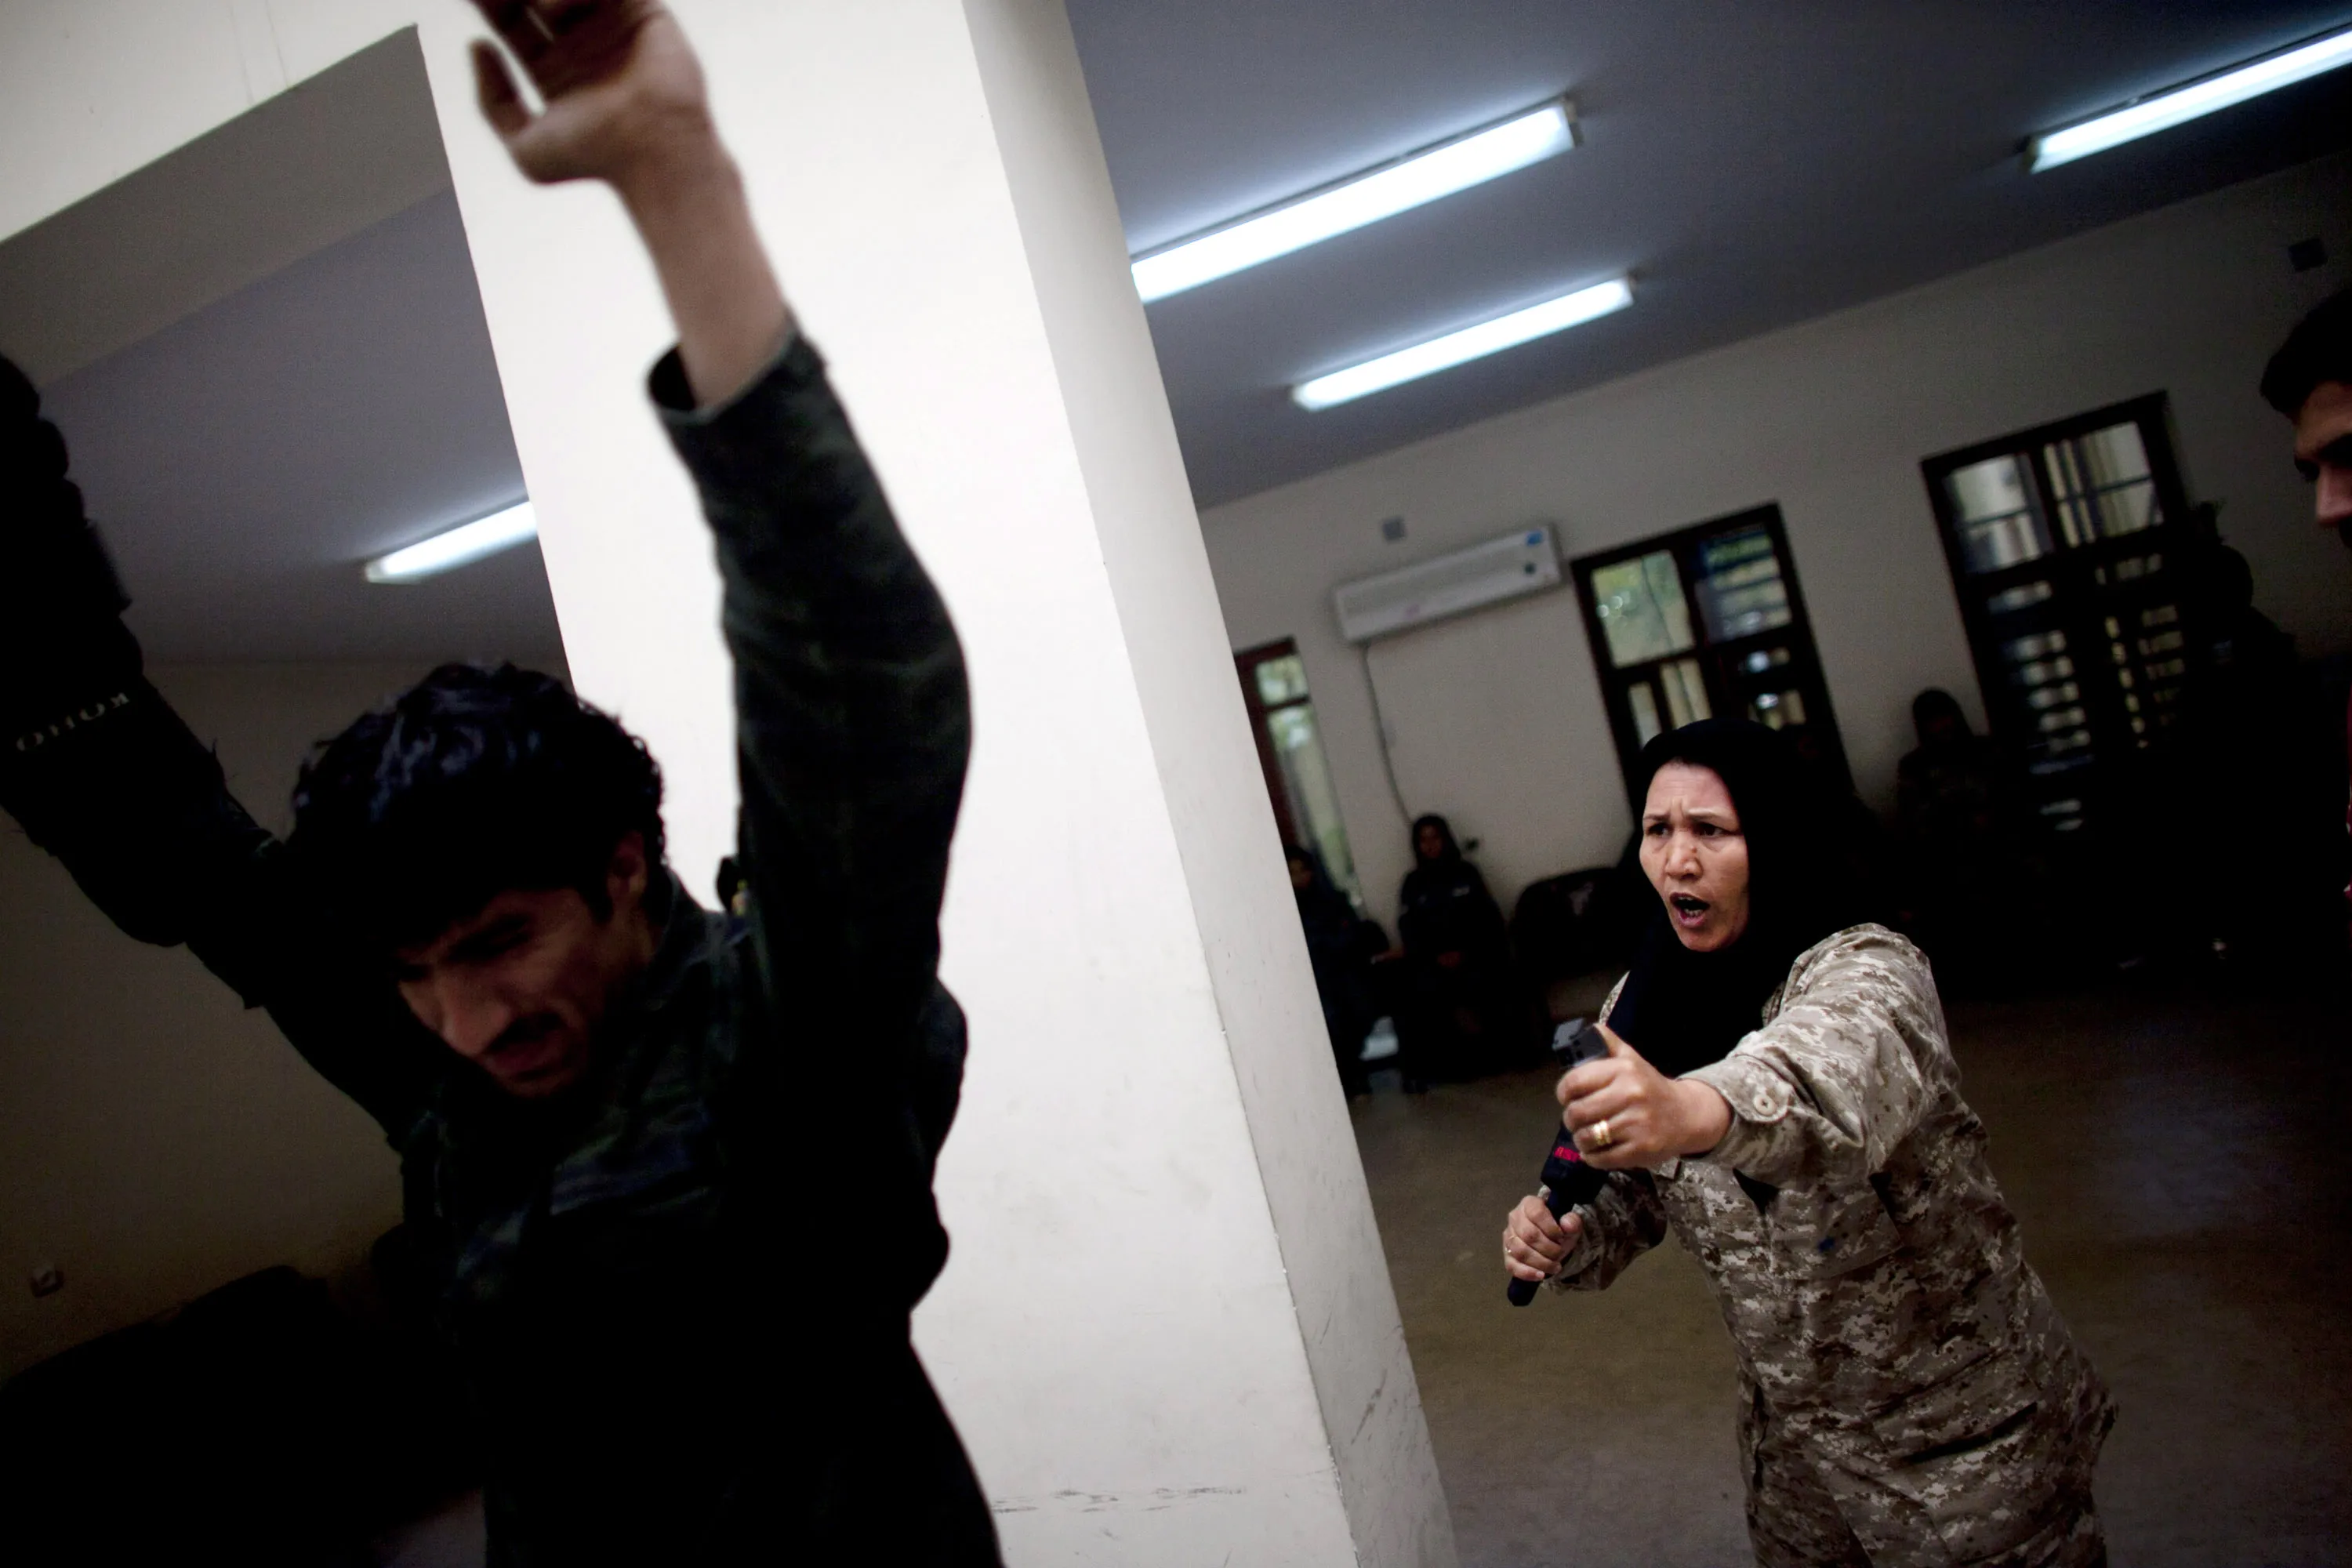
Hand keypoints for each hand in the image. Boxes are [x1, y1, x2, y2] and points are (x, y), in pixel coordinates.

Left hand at [468, 1, 717, 194]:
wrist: (652, 153)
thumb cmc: (595, 160)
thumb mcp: (525, 149)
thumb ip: (493, 101)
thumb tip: (478, 46)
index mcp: (553, 70)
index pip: (510, 19)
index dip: (487, 3)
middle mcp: (581, 45)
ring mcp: (612, 27)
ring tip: (540, 8)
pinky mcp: (645, 13)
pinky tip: (556, 7)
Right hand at [1503, 1193, 1580, 1282]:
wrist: (1551, 1240)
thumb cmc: (1558, 1228)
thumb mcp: (1570, 1223)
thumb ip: (1572, 1221)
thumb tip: (1567, 1225)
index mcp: (1529, 1204)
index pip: (1536, 1214)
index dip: (1551, 1228)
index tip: (1562, 1237)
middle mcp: (1515, 1218)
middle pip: (1528, 1235)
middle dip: (1548, 1249)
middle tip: (1559, 1254)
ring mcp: (1508, 1236)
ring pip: (1520, 1251)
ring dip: (1540, 1262)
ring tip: (1555, 1266)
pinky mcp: (1506, 1254)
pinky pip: (1512, 1266)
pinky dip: (1527, 1273)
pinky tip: (1541, 1275)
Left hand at [1558, 1023, 1731, 1169]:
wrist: (1687, 1115)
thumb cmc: (1650, 1087)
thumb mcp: (1632, 1059)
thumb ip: (1608, 1043)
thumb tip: (1588, 1030)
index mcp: (1624, 1070)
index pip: (1574, 1082)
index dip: (1563, 1093)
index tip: (1567, 1098)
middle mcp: (1631, 1094)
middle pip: (1576, 1113)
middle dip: (1570, 1119)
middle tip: (1577, 1119)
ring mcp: (1636, 1124)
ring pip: (1586, 1138)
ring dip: (1580, 1140)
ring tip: (1587, 1135)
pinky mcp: (1641, 1150)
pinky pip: (1601, 1158)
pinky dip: (1592, 1157)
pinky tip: (1597, 1150)